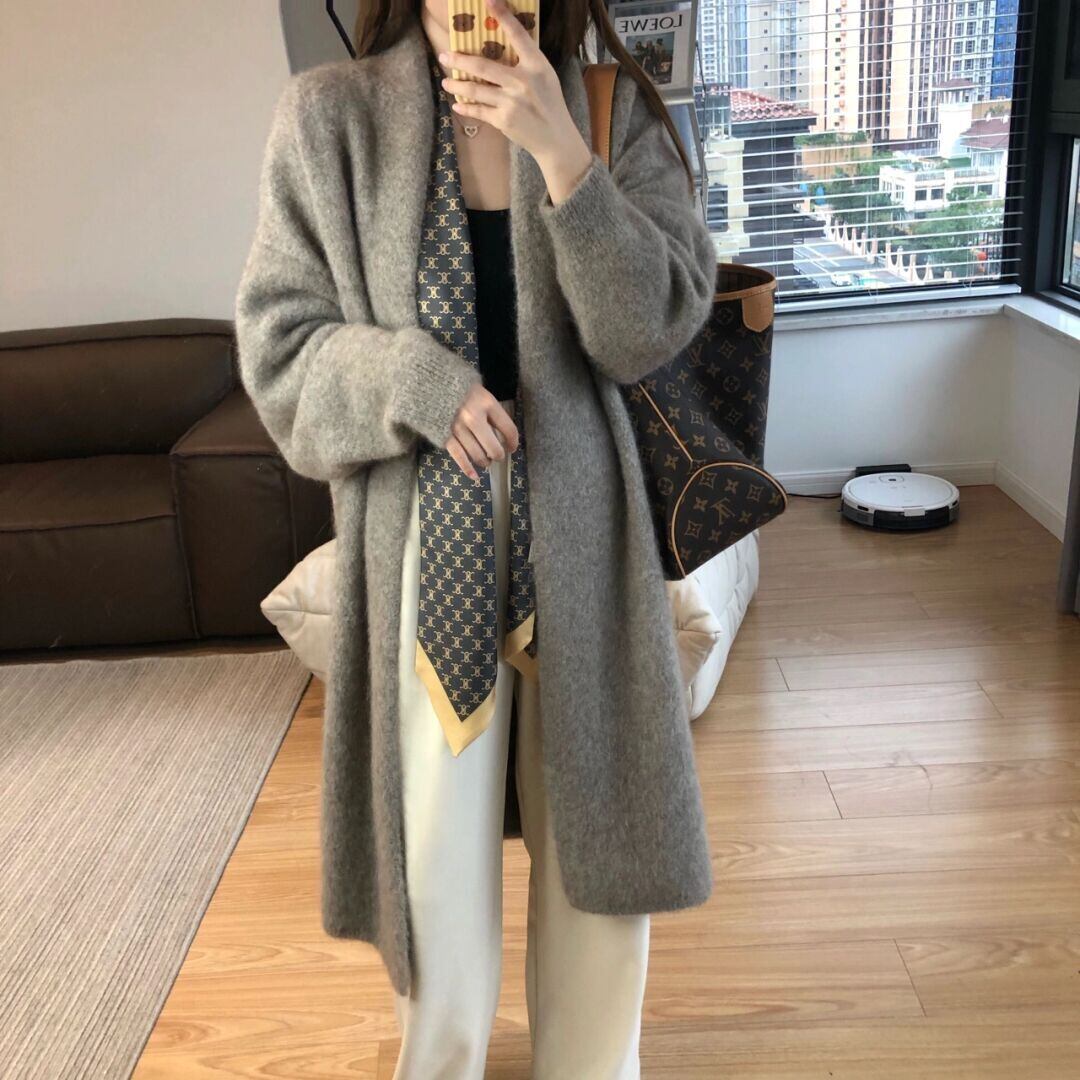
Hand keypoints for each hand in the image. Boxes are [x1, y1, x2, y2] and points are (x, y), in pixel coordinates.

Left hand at [437, 0, 592, 192]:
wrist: (555, 138)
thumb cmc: (549, 103)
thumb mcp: (545, 76)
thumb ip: (526, 62)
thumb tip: (501, 47)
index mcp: (536, 65)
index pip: (518, 35)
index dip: (503, 16)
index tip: (488, 0)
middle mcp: (522, 81)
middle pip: (483, 65)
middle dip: (460, 60)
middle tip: (445, 56)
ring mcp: (511, 102)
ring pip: (476, 89)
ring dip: (457, 85)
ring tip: (446, 82)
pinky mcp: (503, 120)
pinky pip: (479, 111)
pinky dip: (466, 108)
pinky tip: (456, 104)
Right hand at [446, 382, 518, 480]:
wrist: (430, 384)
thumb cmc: (459, 388)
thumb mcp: (480, 392)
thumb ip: (492, 411)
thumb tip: (505, 435)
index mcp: (486, 403)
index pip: (508, 429)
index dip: (513, 442)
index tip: (511, 447)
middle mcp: (473, 417)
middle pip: (494, 448)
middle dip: (498, 455)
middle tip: (498, 455)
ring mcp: (457, 428)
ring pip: (478, 455)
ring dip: (485, 461)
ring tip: (485, 460)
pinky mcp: (444, 436)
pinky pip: (460, 458)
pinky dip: (468, 469)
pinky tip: (475, 476)